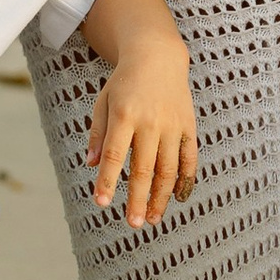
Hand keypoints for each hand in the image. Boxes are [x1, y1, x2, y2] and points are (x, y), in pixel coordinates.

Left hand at [85, 42, 197, 226]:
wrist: (157, 57)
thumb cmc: (124, 83)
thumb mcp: (103, 102)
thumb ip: (98, 134)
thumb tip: (90, 165)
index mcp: (124, 114)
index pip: (115, 155)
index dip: (107, 180)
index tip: (101, 203)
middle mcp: (150, 121)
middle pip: (144, 168)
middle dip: (138, 198)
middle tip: (134, 223)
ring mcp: (172, 125)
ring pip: (168, 168)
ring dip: (161, 196)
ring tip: (154, 218)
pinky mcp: (188, 126)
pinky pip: (189, 158)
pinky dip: (185, 180)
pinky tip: (178, 198)